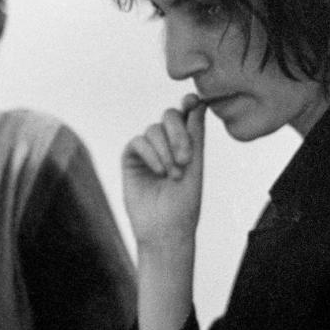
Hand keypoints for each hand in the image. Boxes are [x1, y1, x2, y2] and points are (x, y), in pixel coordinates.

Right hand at [121, 94, 206, 247]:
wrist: (166, 229)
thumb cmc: (185, 202)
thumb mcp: (196, 164)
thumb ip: (195, 133)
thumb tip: (199, 102)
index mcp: (186, 143)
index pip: (186, 113)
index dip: (189, 102)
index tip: (193, 101)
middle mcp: (167, 143)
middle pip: (169, 116)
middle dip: (179, 133)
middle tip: (186, 159)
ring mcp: (148, 150)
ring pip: (154, 129)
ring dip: (166, 151)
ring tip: (173, 175)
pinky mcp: (130, 159)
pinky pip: (138, 142)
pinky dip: (151, 154)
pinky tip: (159, 172)